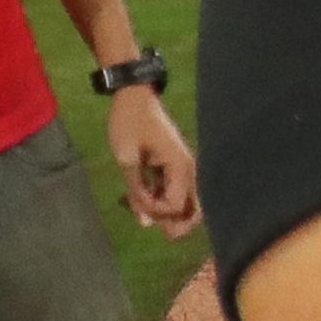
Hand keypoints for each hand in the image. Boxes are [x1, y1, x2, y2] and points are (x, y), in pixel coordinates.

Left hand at [108, 84, 198, 234]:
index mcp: (180, 168)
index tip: (132, 197)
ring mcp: (183, 170)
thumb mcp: (127, 158)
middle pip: (193, 212)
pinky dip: (159, 199)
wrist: (134, 96)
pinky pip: (174, 193)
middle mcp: (188, 172)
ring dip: (162, 212)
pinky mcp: (174, 168)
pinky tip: (137, 194)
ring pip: (183, 205)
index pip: (174, 207)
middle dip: (172, 224)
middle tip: (145, 219)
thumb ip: (137, 191)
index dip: (152, 210)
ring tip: (136, 202)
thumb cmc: (130, 123)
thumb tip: (146, 224)